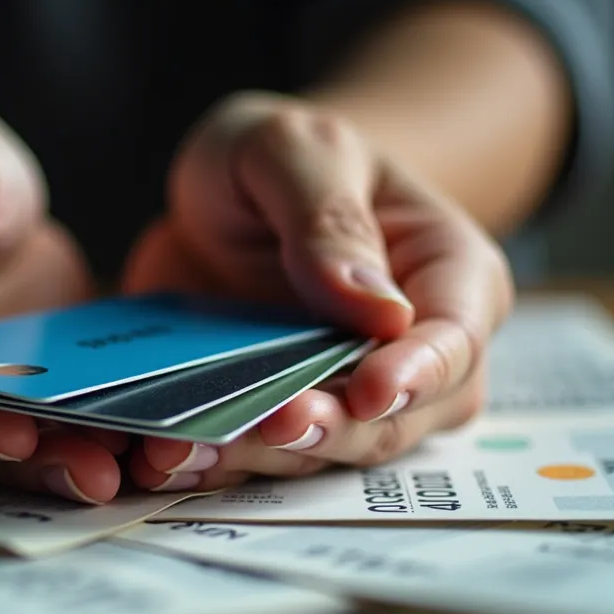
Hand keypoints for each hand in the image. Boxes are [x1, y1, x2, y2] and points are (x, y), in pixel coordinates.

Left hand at [123, 91, 512, 490]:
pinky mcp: (275, 419)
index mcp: (446, 276)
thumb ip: (329, 219)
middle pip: (393, 418)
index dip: (420, 373)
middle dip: (336, 430)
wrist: (222, 191)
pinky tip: (159, 458)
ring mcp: (341, 397)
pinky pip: (250, 459)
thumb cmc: (284, 157)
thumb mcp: (296, 149)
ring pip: (320, 453)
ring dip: (260, 461)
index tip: (372, 390)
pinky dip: (207, 464)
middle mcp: (408, 354)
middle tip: (278, 425)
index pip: (454, 338)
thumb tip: (377, 310)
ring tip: (194, 449)